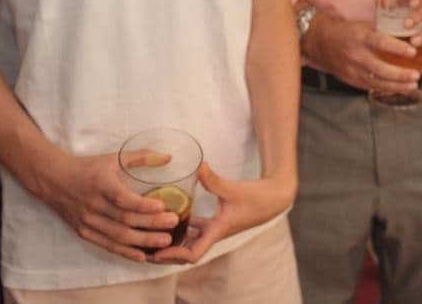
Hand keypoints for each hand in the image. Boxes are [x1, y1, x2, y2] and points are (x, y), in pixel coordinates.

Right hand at [37, 151, 177, 261]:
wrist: (54, 180)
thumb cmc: (88, 168)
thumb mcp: (112, 158)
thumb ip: (141, 157)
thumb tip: (168, 157)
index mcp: (101, 185)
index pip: (123, 199)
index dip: (142, 205)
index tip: (162, 206)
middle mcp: (93, 205)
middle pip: (124, 220)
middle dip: (151, 225)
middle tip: (173, 225)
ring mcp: (88, 222)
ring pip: (118, 236)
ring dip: (142, 241)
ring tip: (165, 241)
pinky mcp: (84, 232)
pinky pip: (107, 245)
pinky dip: (125, 251)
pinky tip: (142, 255)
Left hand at [155, 163, 294, 263]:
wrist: (275, 198)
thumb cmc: (258, 197)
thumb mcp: (234, 188)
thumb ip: (214, 179)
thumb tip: (199, 166)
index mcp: (218, 231)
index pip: (193, 254)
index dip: (173, 256)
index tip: (157, 253)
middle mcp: (215, 233)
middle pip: (186, 251)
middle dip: (167, 252)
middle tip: (147, 245)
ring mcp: (216, 228)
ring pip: (191, 240)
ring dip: (175, 239)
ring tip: (155, 233)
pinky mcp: (218, 220)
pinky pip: (197, 229)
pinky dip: (184, 227)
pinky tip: (173, 216)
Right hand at [302, 10, 419, 93]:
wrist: (321, 41)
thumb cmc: (348, 31)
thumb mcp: (363, 26)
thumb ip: (383, 31)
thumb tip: (408, 32)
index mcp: (360, 37)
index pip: (382, 42)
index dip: (398, 48)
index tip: (413, 52)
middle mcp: (356, 55)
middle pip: (381, 69)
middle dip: (401, 75)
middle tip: (417, 75)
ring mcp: (352, 70)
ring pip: (377, 82)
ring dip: (397, 86)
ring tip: (413, 86)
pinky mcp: (350, 80)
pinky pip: (370, 87)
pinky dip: (386, 89)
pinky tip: (399, 89)